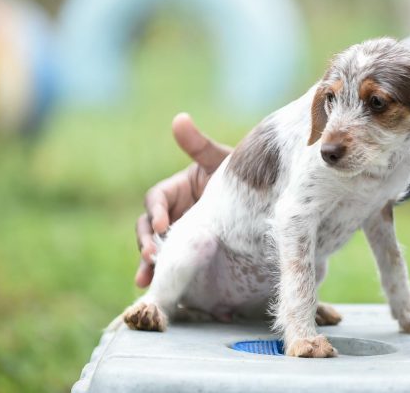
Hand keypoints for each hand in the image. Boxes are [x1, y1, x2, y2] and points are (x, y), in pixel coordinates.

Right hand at [134, 113, 230, 286]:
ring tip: (145, 280)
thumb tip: (179, 118)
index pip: (156, 199)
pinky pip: (174, 265)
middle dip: (146, 242)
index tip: (163, 224)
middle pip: (148, 228)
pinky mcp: (191, 252)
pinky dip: (164, 276)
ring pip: (155, 249)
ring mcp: (181, 234)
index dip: (156, 211)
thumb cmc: (242, 174)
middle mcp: (174, 213)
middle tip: (152, 255)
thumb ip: (199, 145)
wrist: (265, 200)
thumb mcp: (220, 160)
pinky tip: (160, 290)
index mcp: (176, 189)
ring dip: (148, 264)